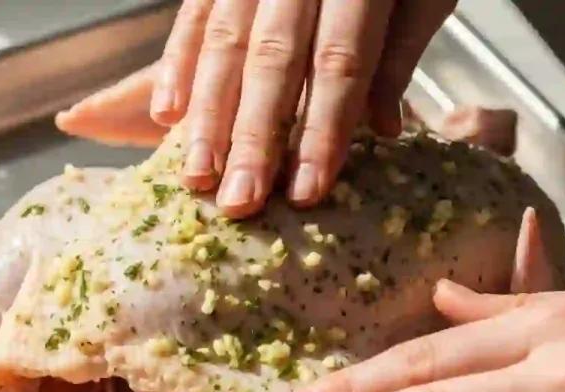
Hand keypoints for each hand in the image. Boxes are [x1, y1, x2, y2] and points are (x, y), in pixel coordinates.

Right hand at [151, 0, 457, 217]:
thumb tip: (380, 129)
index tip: (306, 190)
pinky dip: (176, 65)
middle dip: (253, 136)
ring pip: (225, 43)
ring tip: (198, 175)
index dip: (322, 130)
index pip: (339, 63)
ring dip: (207, 115)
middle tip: (239, 201)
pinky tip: (166, 115)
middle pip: (273, 60)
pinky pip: (194, 16)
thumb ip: (398, 53)